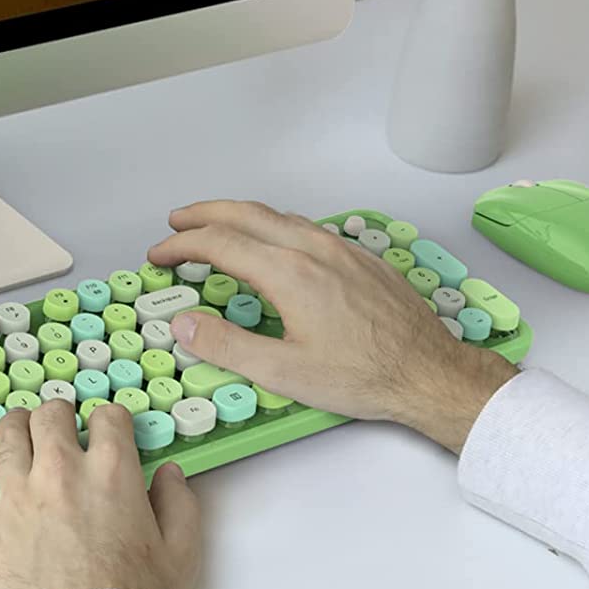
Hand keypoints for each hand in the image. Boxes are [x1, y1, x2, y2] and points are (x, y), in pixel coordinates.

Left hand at [0, 400, 200, 588]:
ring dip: (16, 424)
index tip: (108, 431)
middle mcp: (62, 471)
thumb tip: (169, 474)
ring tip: (18, 425)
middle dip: (59, 416)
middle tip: (60, 425)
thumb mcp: (182, 554)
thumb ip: (180, 505)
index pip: (108, 418)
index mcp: (112, 472)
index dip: (110, 421)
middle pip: (52, 418)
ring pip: (9, 437)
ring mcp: (18, 495)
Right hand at [147, 200, 516, 452]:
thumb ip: (226, 346)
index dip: (181, 245)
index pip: (220, 242)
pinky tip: (273, 243)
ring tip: (216, 228)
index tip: (159, 254)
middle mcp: (313, 248)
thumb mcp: (284, 372)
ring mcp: (340, 248)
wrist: (429, 372)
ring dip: (238, 216)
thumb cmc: (363, 375)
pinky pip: (305, 226)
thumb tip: (184, 325)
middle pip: (246, 213)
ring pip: (278, 215)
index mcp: (289, 272)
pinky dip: (273, 225)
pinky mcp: (359, 256)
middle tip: (176, 222)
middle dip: (204, 213)